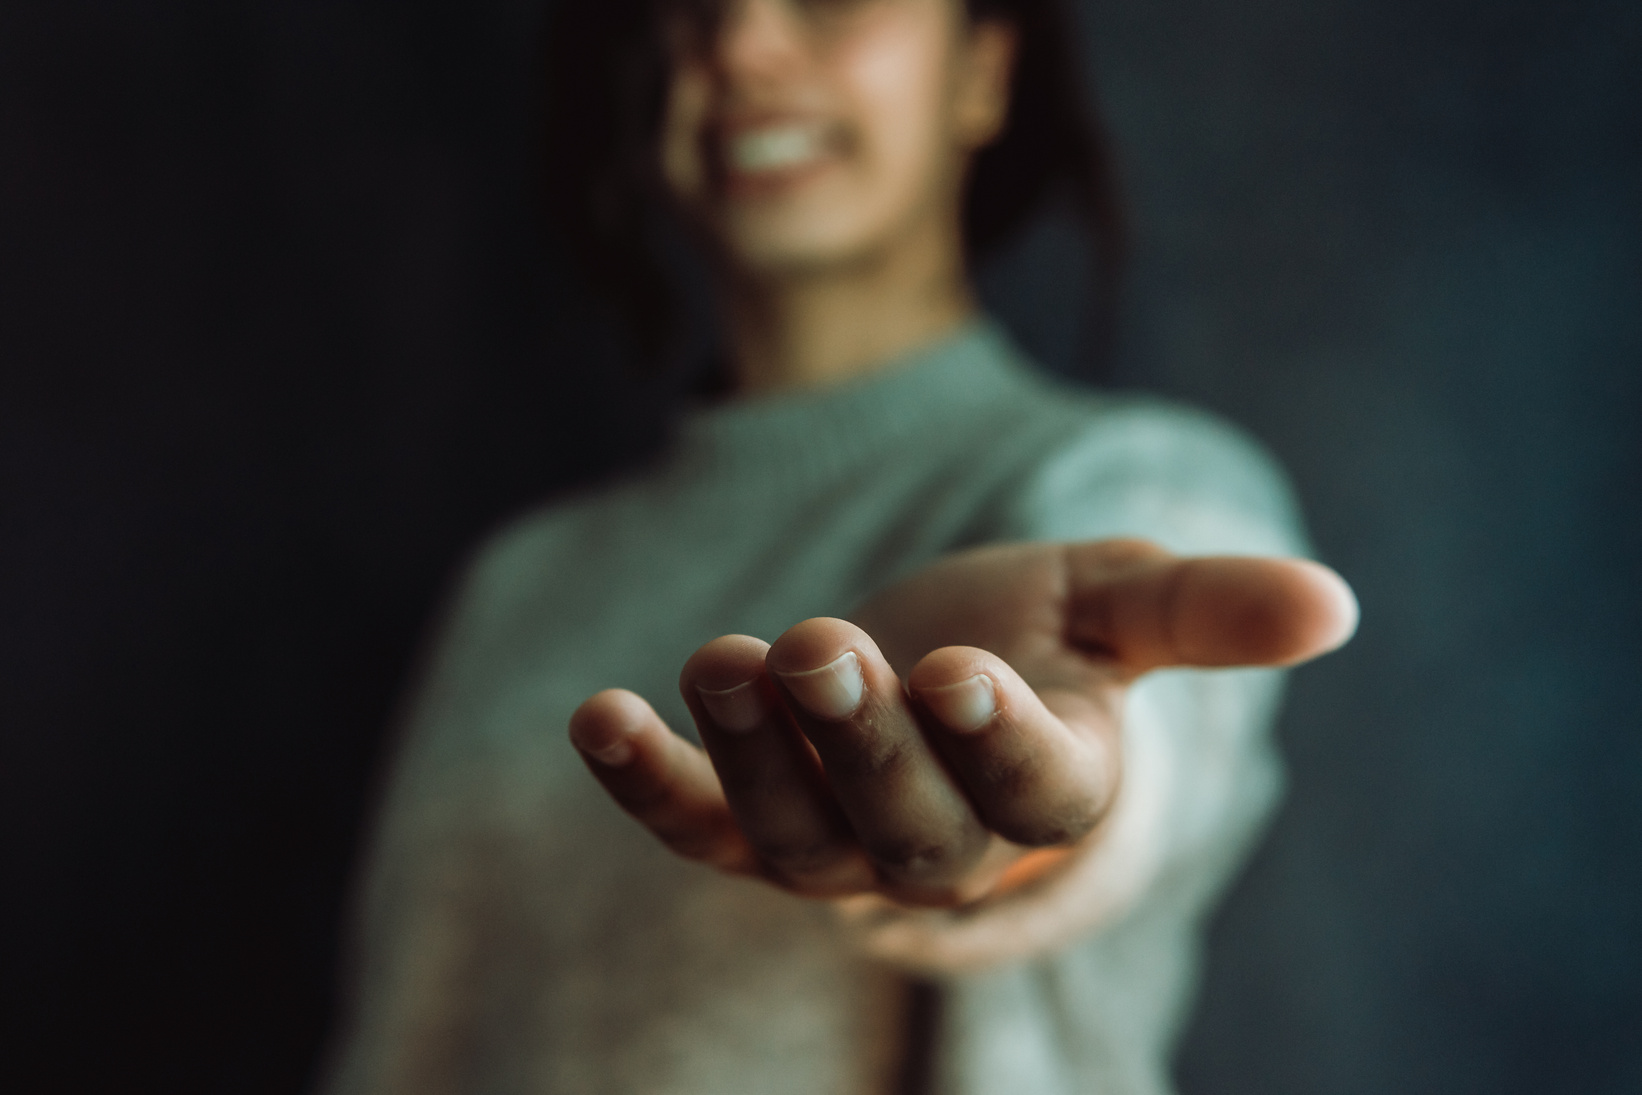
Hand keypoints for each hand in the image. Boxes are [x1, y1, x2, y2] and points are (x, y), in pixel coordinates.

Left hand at [568, 539, 1356, 907]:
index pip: (1034, 791)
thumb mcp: (1116, 603)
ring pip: (794, 834)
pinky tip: (596, 716)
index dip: (1000, 742)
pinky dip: (645, 781)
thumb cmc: (1038, 639)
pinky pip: (693, 825)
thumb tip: (1338, 605)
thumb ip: (1210, 609)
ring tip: (725, 660)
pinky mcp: (744, 824)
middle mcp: (943, 840)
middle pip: (907, 827)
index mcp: (1048, 786)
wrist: (929, 680)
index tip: (966, 672)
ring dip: (750, 754)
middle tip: (825, 649)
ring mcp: (837, 844)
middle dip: (863, 747)